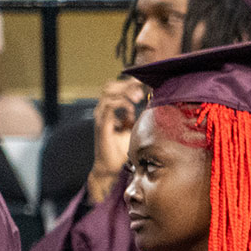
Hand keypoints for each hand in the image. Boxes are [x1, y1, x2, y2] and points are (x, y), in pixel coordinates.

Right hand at [88, 77, 148, 201]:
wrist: (109, 167)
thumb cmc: (119, 150)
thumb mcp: (132, 130)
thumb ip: (136, 118)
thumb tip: (149, 109)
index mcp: (108, 110)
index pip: (115, 89)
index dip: (128, 84)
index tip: (143, 84)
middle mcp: (102, 110)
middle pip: (109, 86)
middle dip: (126, 84)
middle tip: (141, 87)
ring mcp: (101, 116)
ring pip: (108, 92)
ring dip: (125, 92)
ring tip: (138, 97)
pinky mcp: (102, 124)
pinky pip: (110, 106)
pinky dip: (121, 104)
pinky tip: (131, 110)